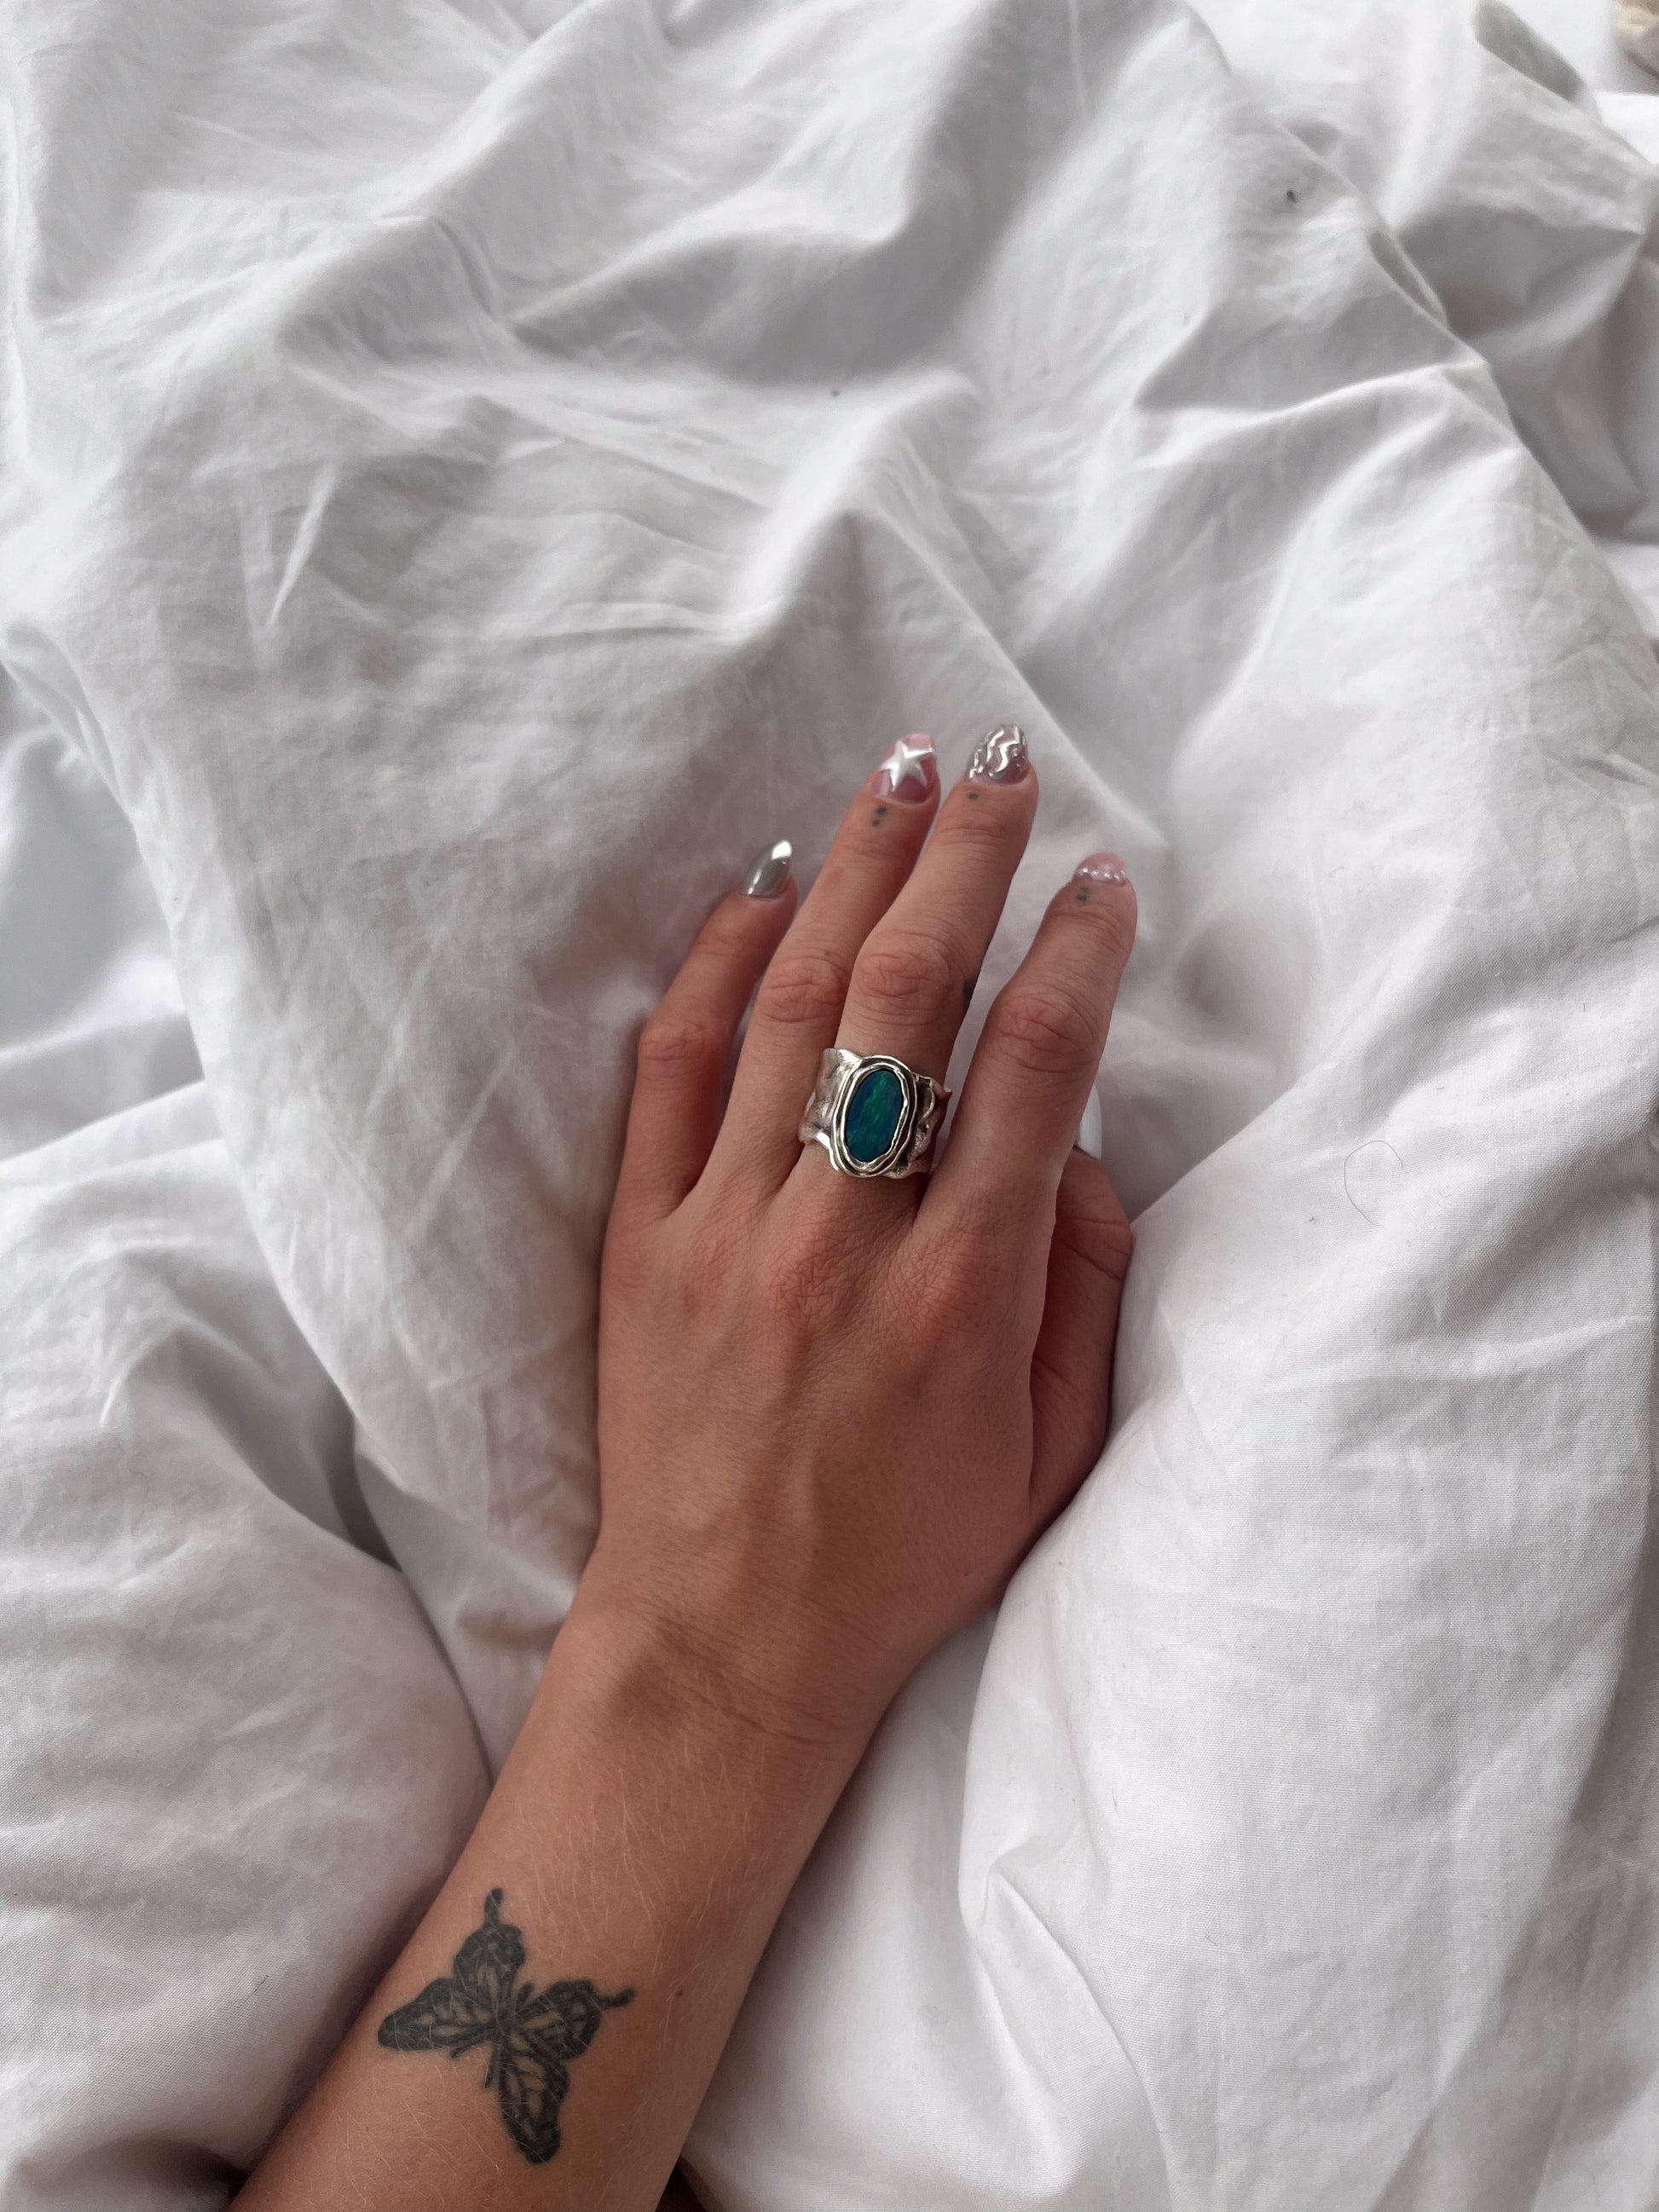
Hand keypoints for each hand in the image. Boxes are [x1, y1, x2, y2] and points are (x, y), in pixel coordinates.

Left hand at [584, 730, 1135, 1757]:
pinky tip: (763, 891)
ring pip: (793, 1007)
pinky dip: (714, 967)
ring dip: (850, 874)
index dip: (1076, 955)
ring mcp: (725, 1230)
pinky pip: (670, 1071)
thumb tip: (1070, 1144)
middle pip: (910, 1000)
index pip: (1031, 1070)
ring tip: (894, 773)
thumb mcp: (1051, 1453)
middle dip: (962, 860)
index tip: (1101, 882)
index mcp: (961, 1297)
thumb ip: (1081, 1290)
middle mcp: (842, 1241)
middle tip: (995, 761)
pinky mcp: (638, 1241)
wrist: (724, 1643)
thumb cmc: (904, 1556)